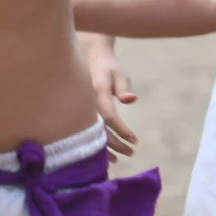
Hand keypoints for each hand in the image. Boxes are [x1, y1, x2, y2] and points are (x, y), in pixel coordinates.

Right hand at [82, 38, 138, 156]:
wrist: (87, 58)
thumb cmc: (107, 67)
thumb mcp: (118, 73)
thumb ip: (124, 87)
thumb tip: (131, 99)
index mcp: (96, 92)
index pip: (110, 116)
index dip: (122, 130)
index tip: (135, 139)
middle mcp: (86, 103)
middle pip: (99, 129)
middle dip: (116, 144)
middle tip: (131, 152)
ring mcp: (81, 108)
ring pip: (91, 133)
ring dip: (105, 147)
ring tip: (120, 157)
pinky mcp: (80, 112)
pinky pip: (87, 130)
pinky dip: (97, 142)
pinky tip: (106, 152)